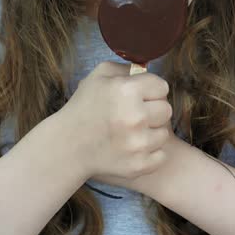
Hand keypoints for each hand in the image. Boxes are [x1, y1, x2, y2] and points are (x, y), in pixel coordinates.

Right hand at [59, 62, 172, 179]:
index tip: (138, 97)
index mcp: (127, 91)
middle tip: (134, 115)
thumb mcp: (99, 76)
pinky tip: (130, 147)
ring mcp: (138, 144)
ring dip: (150, 132)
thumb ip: (126, 68)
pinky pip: (160, 155)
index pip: (162, 87)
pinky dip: (148, 153)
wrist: (67, 146)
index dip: (150, 91)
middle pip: (166, 110)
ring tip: (130, 132)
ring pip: (164, 133)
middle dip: (152, 111)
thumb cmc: (84, 107)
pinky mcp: (139, 165)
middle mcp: (135, 117)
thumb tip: (147, 70)